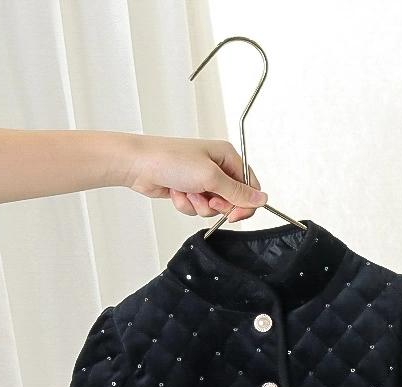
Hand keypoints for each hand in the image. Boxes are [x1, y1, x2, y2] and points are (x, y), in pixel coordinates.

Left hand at [119, 135, 267, 222]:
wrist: (138, 165)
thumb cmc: (170, 160)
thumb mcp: (210, 177)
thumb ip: (237, 192)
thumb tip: (262, 199)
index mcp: (227, 156)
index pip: (249, 186)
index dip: (245, 204)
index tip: (234, 215)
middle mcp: (217, 167)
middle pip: (232, 200)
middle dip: (217, 205)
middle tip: (206, 198)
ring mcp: (202, 180)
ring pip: (213, 207)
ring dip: (199, 205)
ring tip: (187, 191)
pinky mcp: (189, 190)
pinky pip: (197, 208)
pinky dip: (187, 204)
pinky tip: (176, 193)